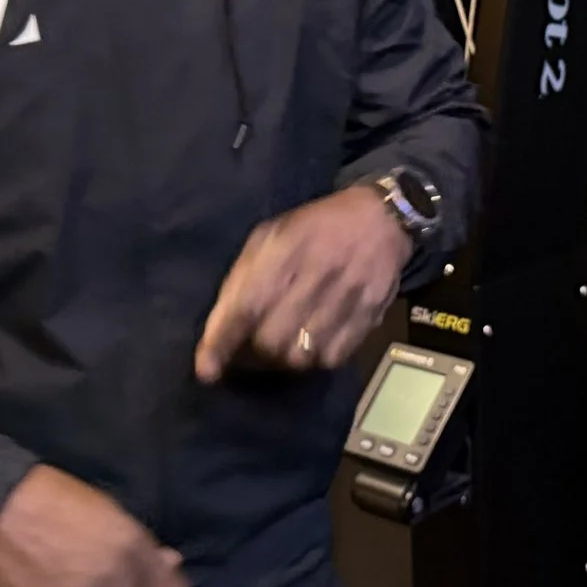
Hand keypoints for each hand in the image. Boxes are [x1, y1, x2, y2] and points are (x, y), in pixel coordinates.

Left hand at [195, 183, 412, 380]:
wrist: (379, 217)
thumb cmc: (314, 228)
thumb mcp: (271, 235)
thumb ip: (243, 278)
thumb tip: (219, 332)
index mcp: (284, 249)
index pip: (246, 305)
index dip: (222, 341)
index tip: (207, 370)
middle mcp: (316, 273)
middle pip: (271, 340)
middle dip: (254, 354)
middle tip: (251, 353)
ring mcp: (346, 296)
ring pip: (302, 355)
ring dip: (285, 360)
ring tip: (282, 348)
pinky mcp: (370, 313)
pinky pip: (333, 358)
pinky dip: (317, 359)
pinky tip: (313, 343)